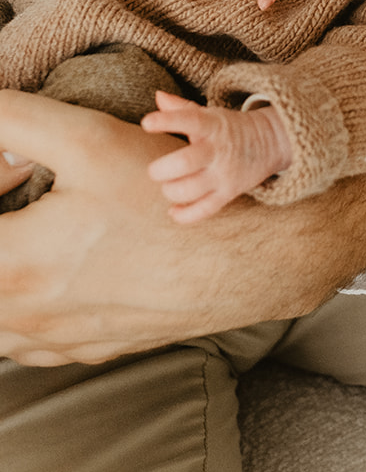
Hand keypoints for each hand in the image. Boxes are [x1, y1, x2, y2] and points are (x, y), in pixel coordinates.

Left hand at [0, 89, 365, 363]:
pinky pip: (25, 333)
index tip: (19, 164)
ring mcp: (49, 342)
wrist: (237, 260)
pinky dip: (26, 298)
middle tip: (26, 183)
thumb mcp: (85, 138)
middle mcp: (18, 317)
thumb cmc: (162, 198)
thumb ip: (13, 120)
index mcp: (8, 264)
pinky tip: (56, 264)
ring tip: (37, 225)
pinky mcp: (79, 351)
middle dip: (5, 216)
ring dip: (10, 265)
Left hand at [142, 92, 291, 222]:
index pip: (189, 120)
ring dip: (171, 191)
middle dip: (161, 169)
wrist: (268, 142)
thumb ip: (181, 108)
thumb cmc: (227, 128)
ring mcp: (224, 173)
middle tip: (155, 170)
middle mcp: (218, 150)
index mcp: (212, 126)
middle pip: (185, 162)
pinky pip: (205, 209)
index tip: (146, 122)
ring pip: (191, 189)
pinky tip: (173, 212)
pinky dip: (185, 215)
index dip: (167, 121)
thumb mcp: (209, 114)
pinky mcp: (228, 193)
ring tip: (168, 186)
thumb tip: (158, 96)